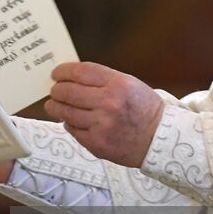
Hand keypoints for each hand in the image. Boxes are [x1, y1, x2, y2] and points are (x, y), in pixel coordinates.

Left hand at [45, 61, 163, 167]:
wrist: (159, 139)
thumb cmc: (144, 109)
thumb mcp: (129, 84)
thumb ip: (102, 79)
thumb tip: (73, 77)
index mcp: (117, 84)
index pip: (80, 72)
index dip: (63, 71)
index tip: (56, 73)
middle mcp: (108, 103)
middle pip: (68, 91)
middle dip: (56, 90)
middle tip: (54, 91)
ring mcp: (101, 124)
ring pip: (66, 112)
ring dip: (55, 107)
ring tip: (53, 105)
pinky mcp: (96, 142)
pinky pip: (72, 129)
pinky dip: (69, 123)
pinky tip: (70, 120)